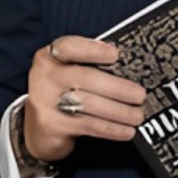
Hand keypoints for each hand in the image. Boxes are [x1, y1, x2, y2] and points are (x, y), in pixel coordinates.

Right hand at [23, 36, 147, 164]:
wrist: (37, 130)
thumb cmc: (61, 95)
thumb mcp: (67, 73)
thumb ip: (87, 65)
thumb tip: (126, 66)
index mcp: (49, 56)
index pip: (70, 47)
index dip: (93, 49)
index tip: (115, 54)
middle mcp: (44, 76)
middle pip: (86, 78)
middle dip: (118, 88)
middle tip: (140, 95)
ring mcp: (45, 101)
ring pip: (90, 104)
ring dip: (119, 111)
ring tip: (137, 115)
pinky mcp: (51, 124)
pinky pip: (88, 125)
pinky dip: (111, 128)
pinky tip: (125, 130)